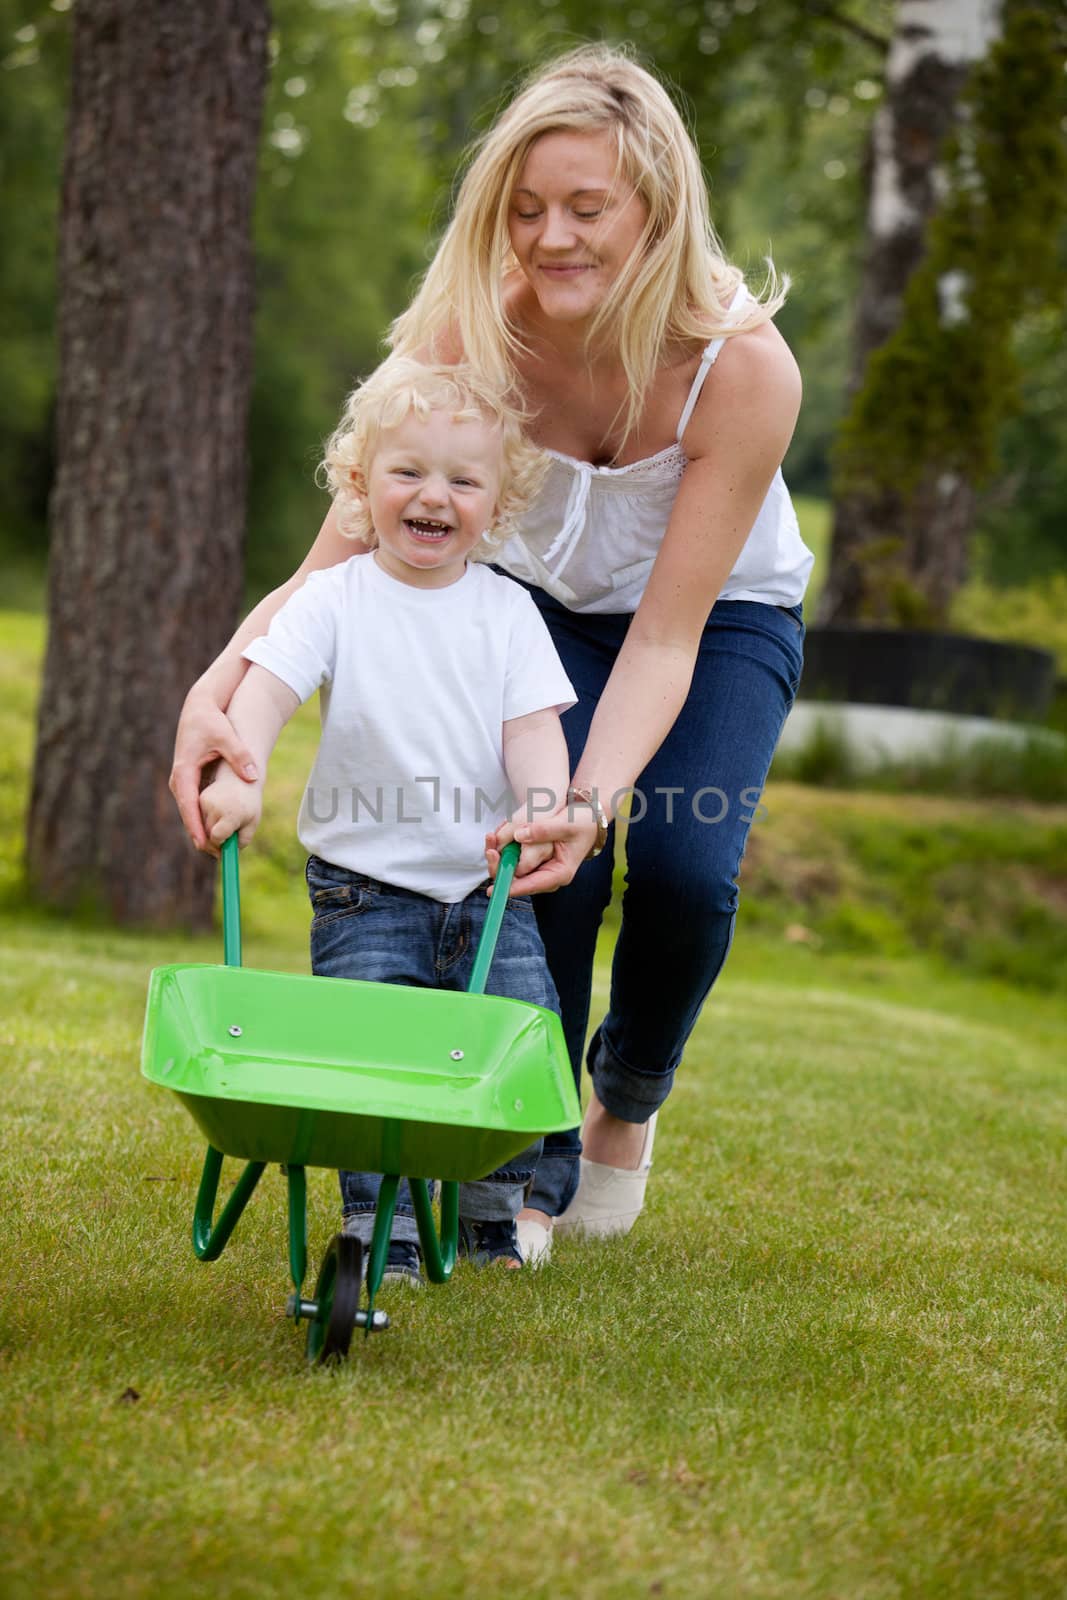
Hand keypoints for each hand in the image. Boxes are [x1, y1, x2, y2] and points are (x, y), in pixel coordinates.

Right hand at [169, 684, 259, 851]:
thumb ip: (240, 756)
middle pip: (189, 813)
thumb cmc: (211, 721)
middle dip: (200, 834)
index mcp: (184, 772)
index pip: (188, 805)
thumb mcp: (226, 737)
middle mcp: (179, 780)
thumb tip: (254, 775)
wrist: (199, 708)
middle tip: (215, 854)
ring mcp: (183, 781)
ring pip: (192, 811)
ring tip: (217, 850)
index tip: (203, 843)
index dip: (195, 826)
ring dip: (203, 828)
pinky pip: (196, 804)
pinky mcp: (190, 780)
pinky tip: (217, 831)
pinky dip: (205, 817)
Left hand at [485, 805, 600, 895]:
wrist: (588, 816)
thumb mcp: (566, 823)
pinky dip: (503, 847)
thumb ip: (544, 830)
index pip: (532, 885)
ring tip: (491, 837)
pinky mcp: (533, 857)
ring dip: (498, 855)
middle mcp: (547, 874)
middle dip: (500, 866)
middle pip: (518, 880)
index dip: (511, 888)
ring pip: (512, 869)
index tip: (493, 889)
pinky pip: (513, 857)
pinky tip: (496, 835)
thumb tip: (519, 836)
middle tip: (490, 850)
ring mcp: (539, 867)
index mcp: (559, 873)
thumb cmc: (582, 822)